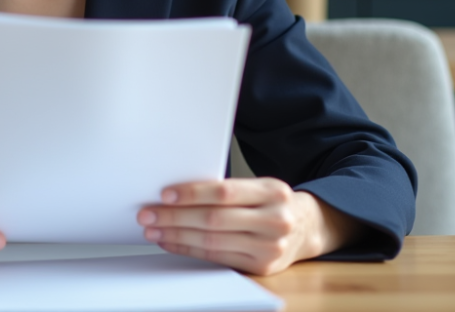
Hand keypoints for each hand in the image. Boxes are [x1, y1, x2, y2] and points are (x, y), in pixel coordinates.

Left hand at [136, 178, 358, 275]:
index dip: (192, 193)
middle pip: (215, 219)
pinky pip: (217, 258)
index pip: (224, 192)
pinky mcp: (262, 267)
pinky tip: (172, 242)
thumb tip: (177, 192)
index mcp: (272, 191)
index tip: (165, 194)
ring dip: (177, 235)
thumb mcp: (259, 187)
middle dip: (175, 216)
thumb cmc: (272, 202)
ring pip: (213, 241)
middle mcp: (275, 220)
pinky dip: (189, 249)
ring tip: (153, 229)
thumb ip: (228, 190)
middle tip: (148, 213)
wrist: (306, 228)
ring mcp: (270, 247)